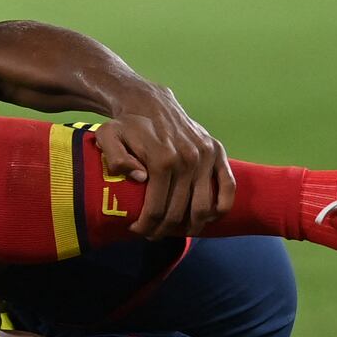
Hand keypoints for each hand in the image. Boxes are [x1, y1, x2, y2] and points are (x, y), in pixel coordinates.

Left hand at [94, 84, 235, 237]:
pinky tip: (205, 218)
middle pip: (179, 213)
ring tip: (175, 230)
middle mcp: (188, 159)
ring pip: (203, 208)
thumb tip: (141, 179)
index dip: (146, 226)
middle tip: (152, 233)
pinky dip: (219, 209)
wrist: (150, 102)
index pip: (156, 209)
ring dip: (190, 227)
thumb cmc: (127, 125)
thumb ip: (116, 159)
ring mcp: (205, 156)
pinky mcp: (217, 152)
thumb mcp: (108, 138)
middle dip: (163, 230)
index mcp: (162, 160)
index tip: (136, 230)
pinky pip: (228, 188)